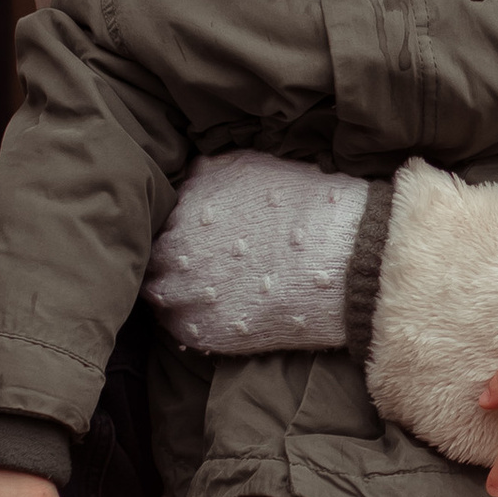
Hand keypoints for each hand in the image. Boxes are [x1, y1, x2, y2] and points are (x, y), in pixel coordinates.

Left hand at [144, 153, 369, 352]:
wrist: (344, 256)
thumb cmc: (304, 204)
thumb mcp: (248, 165)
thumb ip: (206, 173)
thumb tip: (187, 178)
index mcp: (181, 208)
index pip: (155, 223)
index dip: (174, 228)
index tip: (194, 235)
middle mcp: (174, 251)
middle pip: (153, 260)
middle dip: (171, 260)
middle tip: (199, 262)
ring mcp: (186, 294)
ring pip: (160, 296)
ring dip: (176, 292)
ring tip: (206, 289)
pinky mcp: (207, 331)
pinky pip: (179, 329)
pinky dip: (192, 320)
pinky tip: (218, 311)